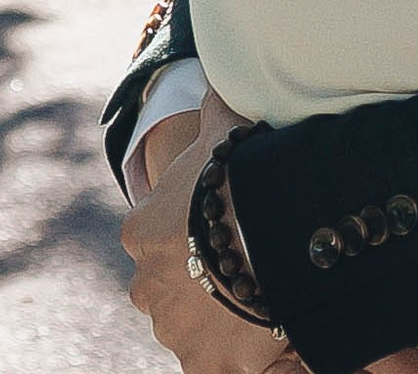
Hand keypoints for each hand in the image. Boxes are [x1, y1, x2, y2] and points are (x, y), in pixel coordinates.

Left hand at [123, 100, 292, 372]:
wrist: (260, 225)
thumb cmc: (240, 171)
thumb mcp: (222, 128)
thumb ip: (214, 106)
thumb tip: (215, 74)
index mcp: (143, 233)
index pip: (159, 240)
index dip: (195, 235)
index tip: (229, 229)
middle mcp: (148, 288)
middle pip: (174, 289)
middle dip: (203, 283)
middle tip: (249, 266)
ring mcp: (175, 330)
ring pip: (196, 329)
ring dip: (223, 319)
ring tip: (266, 297)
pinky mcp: (205, 366)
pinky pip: (222, 364)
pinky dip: (245, 355)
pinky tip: (274, 331)